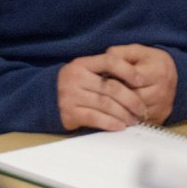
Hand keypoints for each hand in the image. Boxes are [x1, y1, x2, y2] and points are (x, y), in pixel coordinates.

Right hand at [57, 45, 175, 131]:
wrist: (44, 98)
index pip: (110, 61)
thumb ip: (103, 72)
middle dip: (132, 99)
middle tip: (142, 108)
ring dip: (124, 114)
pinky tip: (120, 126)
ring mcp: (72, 95)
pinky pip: (95, 118)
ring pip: (106, 104)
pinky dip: (110, 123)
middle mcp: (76, 77)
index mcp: (82, 64)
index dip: (128, 70)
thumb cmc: (72, 85)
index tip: (141, 81)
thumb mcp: (83, 71)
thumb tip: (135, 80)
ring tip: (133, 119)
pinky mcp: (70, 112)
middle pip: (112, 87)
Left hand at [104, 44, 175, 122]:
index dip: (114, 79)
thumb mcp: (133, 51)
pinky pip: (137, 120)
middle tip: (103, 90)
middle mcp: (162, 91)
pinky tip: (119, 107)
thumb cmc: (148, 60)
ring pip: (133, 112)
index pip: (129, 81)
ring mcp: (162, 107)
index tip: (105, 78)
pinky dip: (126, 115)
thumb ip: (117, 55)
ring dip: (119, 106)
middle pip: (131, 98)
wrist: (169, 73)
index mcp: (158, 71)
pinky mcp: (159, 118)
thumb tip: (101, 68)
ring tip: (110, 99)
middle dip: (115, 94)